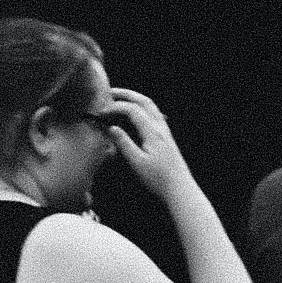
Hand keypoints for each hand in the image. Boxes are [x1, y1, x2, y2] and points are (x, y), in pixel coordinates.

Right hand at [94, 87, 193, 201]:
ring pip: (151, 106)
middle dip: (126, 94)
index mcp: (153, 132)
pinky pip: (154, 114)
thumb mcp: (137, 163)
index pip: (132, 109)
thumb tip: (111, 127)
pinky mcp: (167, 137)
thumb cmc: (159, 179)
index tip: (101, 112)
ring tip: (120, 98)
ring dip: (135, 98)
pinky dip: (142, 107)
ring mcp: (165, 131)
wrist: (180, 190)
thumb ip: (124, 143)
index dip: (115, 107)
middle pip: (144, 101)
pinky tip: (135, 113)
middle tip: (109, 92)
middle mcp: (160, 127)